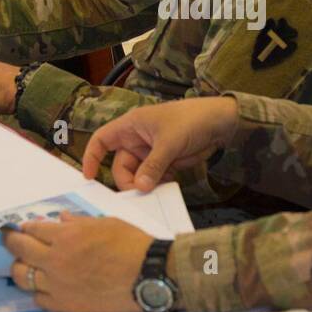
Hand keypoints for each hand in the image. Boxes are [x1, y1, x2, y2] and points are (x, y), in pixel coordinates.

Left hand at [4, 212, 152, 311]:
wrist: (148, 274)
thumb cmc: (131, 244)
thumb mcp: (104, 223)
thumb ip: (78, 222)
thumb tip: (61, 218)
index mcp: (66, 236)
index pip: (32, 229)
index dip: (26, 227)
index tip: (23, 227)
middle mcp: (56, 260)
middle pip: (19, 250)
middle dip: (12, 242)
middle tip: (12, 241)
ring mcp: (59, 284)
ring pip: (22, 277)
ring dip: (21, 268)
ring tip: (25, 264)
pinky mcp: (66, 304)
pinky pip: (39, 299)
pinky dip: (38, 291)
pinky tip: (44, 285)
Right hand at [82, 96, 238, 191]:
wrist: (222, 122)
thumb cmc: (191, 120)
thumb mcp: (169, 142)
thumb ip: (153, 166)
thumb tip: (140, 188)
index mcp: (131, 126)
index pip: (101, 140)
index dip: (91, 157)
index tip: (89, 178)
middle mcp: (137, 139)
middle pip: (120, 165)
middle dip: (128, 180)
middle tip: (140, 192)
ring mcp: (151, 151)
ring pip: (138, 175)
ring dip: (144, 184)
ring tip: (158, 187)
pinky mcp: (165, 161)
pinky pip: (153, 177)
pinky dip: (157, 184)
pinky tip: (169, 182)